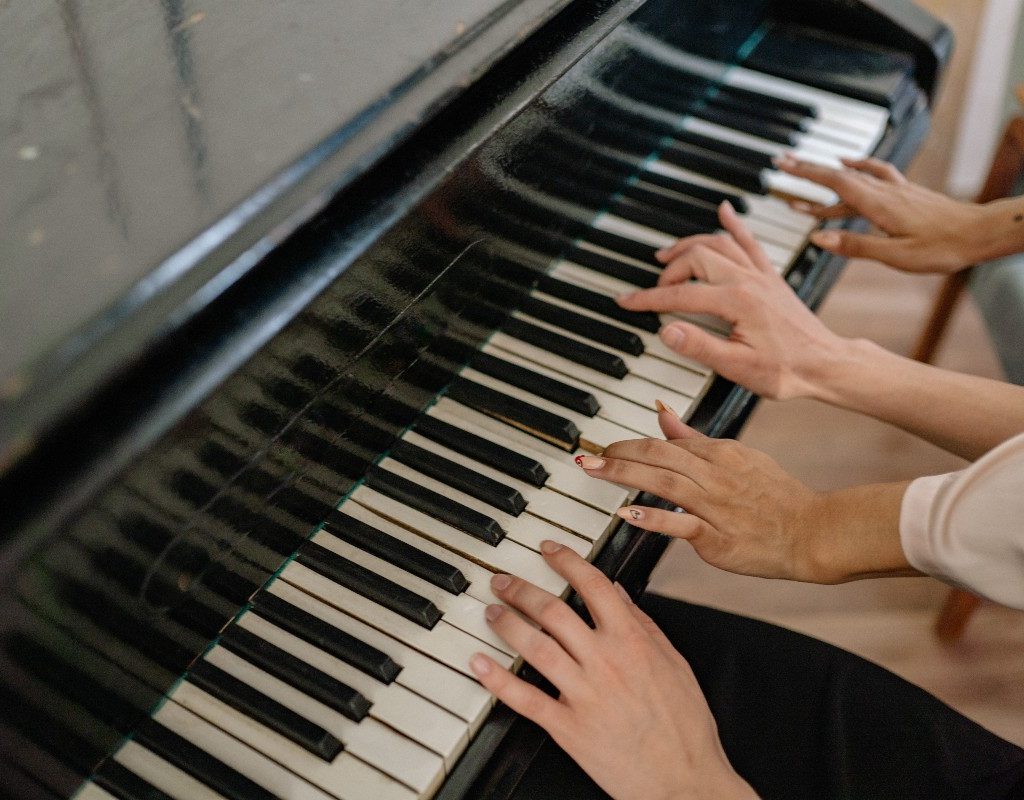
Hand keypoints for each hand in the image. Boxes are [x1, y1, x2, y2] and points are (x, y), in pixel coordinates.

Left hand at [469, 542, 756, 799]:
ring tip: (491, 612)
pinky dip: (498, 681)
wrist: (685, 779)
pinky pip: (526, 699)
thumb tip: (618, 592)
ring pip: (535, 647)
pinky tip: (480, 665)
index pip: (593, 584)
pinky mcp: (568, 728)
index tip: (548, 549)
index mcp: (633, 641)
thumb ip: (643, 624)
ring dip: (507, 624)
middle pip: (553, 611)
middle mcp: (605, 661)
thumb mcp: (674, 663)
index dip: (566, 560)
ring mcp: (584, 694)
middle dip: (521, 589)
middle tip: (502, 580)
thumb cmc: (685, 725)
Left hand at [583, 411, 821, 581]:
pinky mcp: (719, 538)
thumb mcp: (737, 456)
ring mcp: (717, 506)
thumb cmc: (777, 496)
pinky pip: (682, 524)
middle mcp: (716, 475)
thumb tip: (661, 411)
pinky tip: (627, 512)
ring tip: (595, 471)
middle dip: (619, 454)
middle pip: (659, 457)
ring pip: (665, 483)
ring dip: (625, 475)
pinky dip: (654, 517)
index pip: (666, 443)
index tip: (603, 447)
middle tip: (587, 456)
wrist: (814, 531)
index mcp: (720, 453)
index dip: (630, 444)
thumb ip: (694, 437)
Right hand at [618, 201, 848, 399]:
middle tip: (655, 290)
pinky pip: (750, 241)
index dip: (649, 299)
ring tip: (667, 256)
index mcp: (738, 301)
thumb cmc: (787, 370)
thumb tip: (667, 330)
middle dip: (669, 271)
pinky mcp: (771, 277)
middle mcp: (750, 280)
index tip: (627, 302)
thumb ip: (700, 347)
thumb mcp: (738, 367)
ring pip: (719, 243)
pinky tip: (724, 211)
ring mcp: (762, 275)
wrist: (825, 364)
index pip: (681, 296)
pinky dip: (734, 225)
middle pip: (697, 258)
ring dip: (689, 245)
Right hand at [777, 156, 987, 272]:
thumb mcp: (895, 255)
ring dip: (827, 171)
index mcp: (878, 206)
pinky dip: (858, 166)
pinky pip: (875, 173)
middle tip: (782, 163)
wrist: (980, 233)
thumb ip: (855, 246)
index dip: (806, 174)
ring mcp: (896, 190)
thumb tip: (819, 238)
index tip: (783, 166)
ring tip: (804, 171)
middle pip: (839, 174)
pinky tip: (850, 163)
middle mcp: (885, 192)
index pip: (835, 183)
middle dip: (808, 169)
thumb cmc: (942, 247)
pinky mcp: (905, 193)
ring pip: (855, 176)